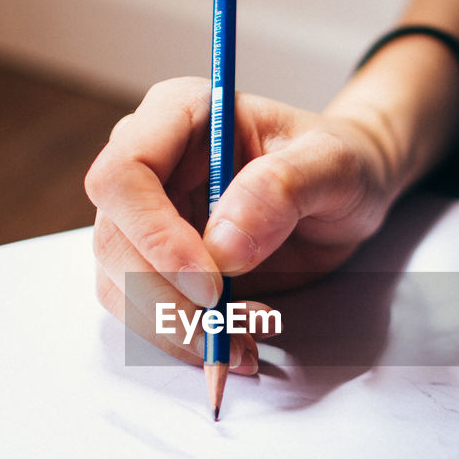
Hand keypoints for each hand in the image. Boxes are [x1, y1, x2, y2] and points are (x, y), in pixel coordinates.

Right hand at [84, 77, 396, 368]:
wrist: (345, 199)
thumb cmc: (339, 165)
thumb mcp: (334, 165)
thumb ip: (284, 187)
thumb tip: (224, 243)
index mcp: (180, 115)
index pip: (123, 173)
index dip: (153, 234)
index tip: (209, 280)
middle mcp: (152, 166)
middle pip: (113, 240)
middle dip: (166, 298)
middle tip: (224, 330)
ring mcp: (147, 219)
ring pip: (119, 285)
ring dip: (175, 328)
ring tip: (242, 342)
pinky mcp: (159, 266)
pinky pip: (145, 313)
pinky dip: (184, 341)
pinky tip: (235, 343)